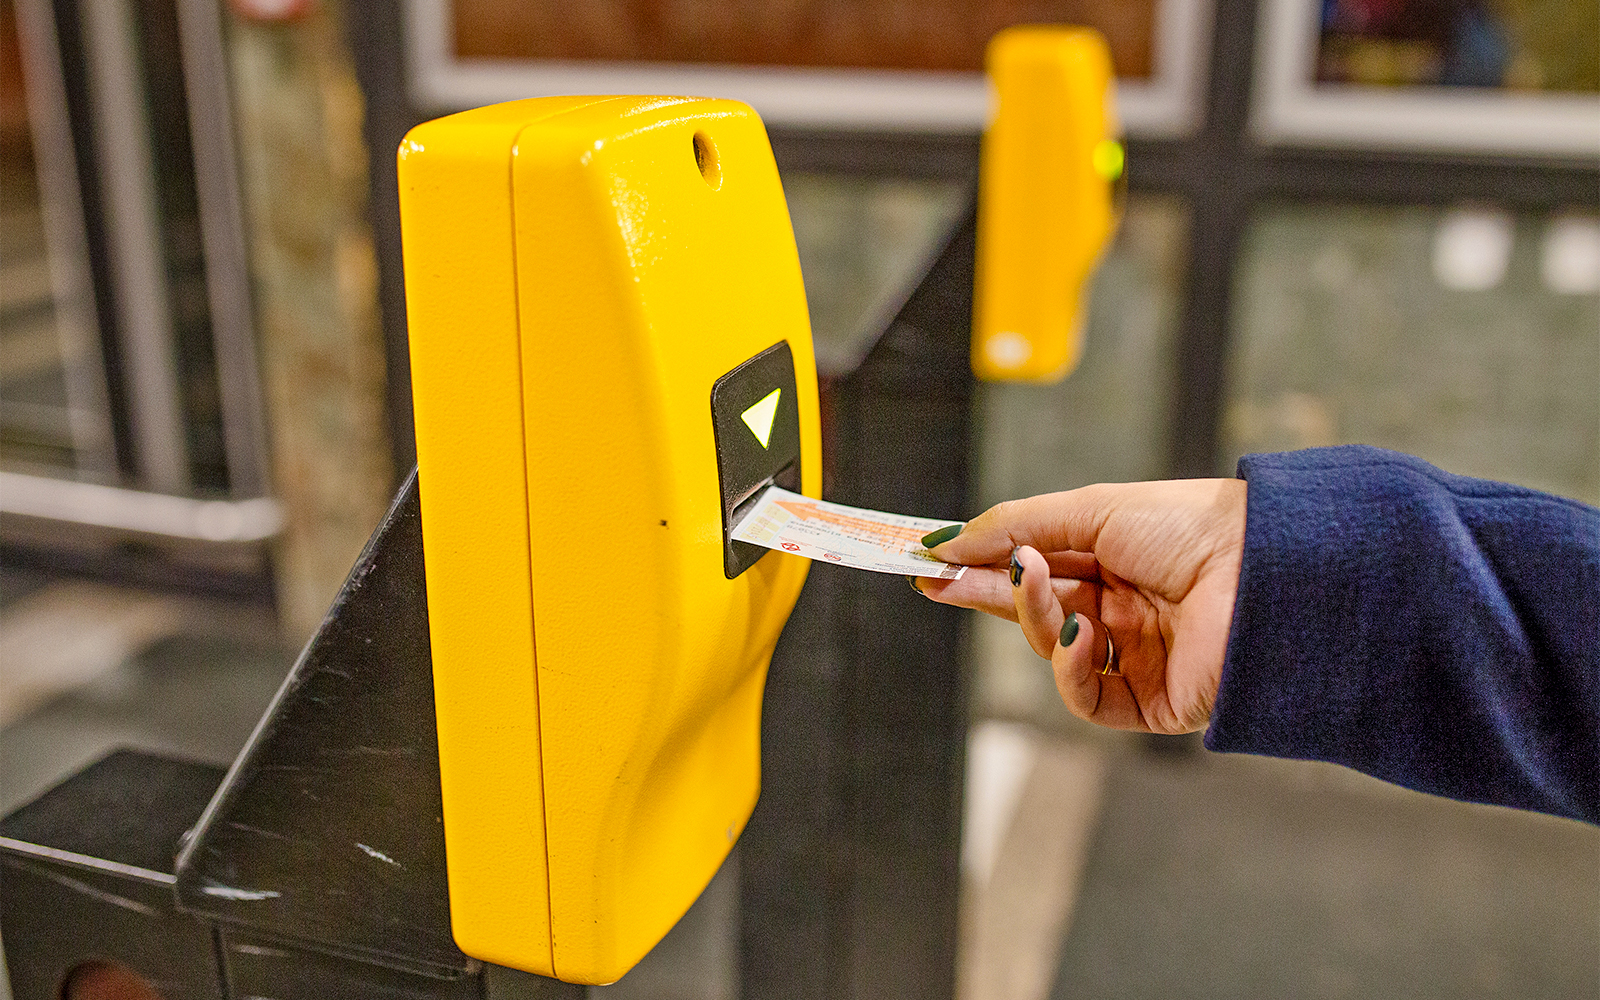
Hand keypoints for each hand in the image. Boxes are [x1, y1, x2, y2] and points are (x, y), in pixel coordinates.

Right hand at [915, 479, 1245, 733]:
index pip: (1034, 569)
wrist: (1264, 570)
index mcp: (1116, 561)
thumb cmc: (1191, 527)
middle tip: (942, 581)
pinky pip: (1086, 697)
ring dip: (1034, 616)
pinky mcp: (1152, 702)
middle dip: (989, 593)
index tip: (929, 563)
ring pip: (1051, 651)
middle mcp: (1124, 610)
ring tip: (1037, 581)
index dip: (982, 567)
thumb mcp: (1092, 510)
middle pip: (1034, 611)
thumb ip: (1015, 527)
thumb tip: (946, 543)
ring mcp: (1137, 657)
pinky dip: (1068, 668)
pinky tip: (1077, 633)